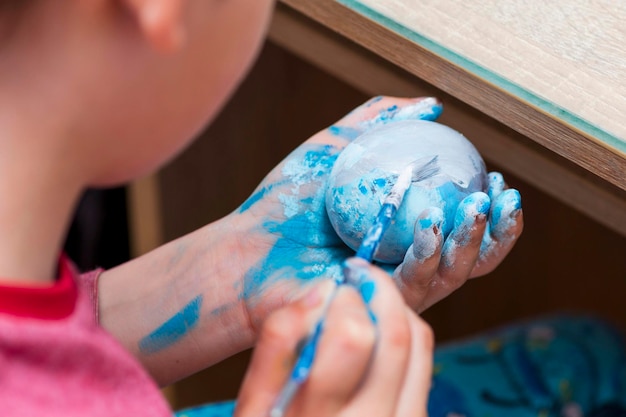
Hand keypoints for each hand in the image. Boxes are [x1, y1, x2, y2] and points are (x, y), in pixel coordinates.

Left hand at [233, 96, 522, 322]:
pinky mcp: (376, 309)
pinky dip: (429, 254)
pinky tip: (432, 224)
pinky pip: (416, 285)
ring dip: (472, 241)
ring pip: (452, 274)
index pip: (461, 227)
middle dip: (497, 232)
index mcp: (403, 233)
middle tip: (501, 197)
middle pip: (470, 258)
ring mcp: (393, 290)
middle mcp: (405, 265)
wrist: (248, 248)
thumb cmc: (287, 202)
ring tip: (477, 205)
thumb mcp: (334, 149)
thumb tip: (431, 106)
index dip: (490, 211)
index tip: (499, 178)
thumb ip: (378, 124)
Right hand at [234, 258, 432, 416]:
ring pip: (420, 349)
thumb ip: (278, 342)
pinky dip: (409, 337)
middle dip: (379, 291)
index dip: (346, 299)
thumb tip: (321, 289)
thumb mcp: (254, 403)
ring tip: (372, 298)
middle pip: (395, 339)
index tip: (333, 285)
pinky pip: (426, 368)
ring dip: (398, 309)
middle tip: (358, 277)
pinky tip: (382, 333)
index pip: (353, 339)